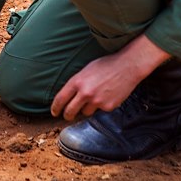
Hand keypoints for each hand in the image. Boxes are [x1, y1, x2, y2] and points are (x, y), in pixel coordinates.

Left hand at [51, 34, 169, 120]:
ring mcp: (97, 101)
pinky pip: (100, 110)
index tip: (54, 112)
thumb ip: (77, 83)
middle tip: (67, 115)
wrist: (127, 67)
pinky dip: (101, 106)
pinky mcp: (107, 107)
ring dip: (87, 108)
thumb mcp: (86, 70)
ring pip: (85, 112)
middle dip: (67, 115)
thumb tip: (69, 96)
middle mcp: (85, 93)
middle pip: (70, 111)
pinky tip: (108, 95)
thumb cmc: (106, 65)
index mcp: (77, 81)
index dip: (55, 108)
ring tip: (96, 96)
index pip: (60, 99)